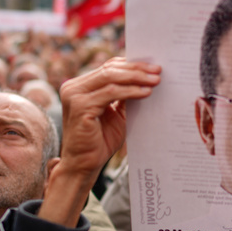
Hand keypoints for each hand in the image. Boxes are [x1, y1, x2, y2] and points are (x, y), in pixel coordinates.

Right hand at [59, 57, 160, 176]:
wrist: (84, 165)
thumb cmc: (100, 141)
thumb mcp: (115, 114)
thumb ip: (124, 96)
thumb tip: (147, 79)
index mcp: (80, 86)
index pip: (108, 68)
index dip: (131, 64)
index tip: (153, 67)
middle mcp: (73, 87)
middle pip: (110, 69)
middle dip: (137, 68)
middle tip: (158, 70)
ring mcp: (74, 96)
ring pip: (111, 77)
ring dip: (136, 78)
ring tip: (155, 81)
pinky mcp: (80, 107)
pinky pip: (111, 93)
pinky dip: (130, 91)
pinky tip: (145, 92)